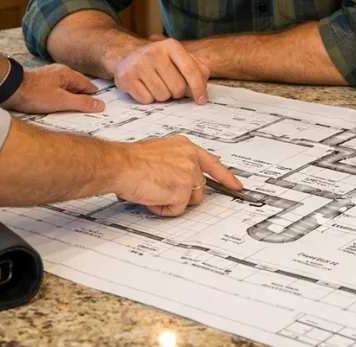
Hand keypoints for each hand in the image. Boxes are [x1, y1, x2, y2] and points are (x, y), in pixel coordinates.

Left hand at [3, 64, 101, 113]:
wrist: (10, 90)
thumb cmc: (34, 94)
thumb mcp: (62, 101)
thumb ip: (82, 103)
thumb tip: (99, 105)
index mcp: (67, 74)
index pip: (87, 85)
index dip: (93, 97)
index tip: (98, 107)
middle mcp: (59, 72)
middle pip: (77, 87)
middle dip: (81, 99)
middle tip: (86, 113)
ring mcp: (49, 77)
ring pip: (66, 89)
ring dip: (69, 100)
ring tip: (70, 112)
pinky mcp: (41, 83)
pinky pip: (56, 91)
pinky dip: (59, 99)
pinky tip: (56, 108)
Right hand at [113, 135, 241, 216]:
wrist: (120, 164)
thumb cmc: (131, 160)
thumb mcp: (159, 153)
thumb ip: (175, 162)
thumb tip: (176, 177)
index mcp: (185, 146)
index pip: (212, 163)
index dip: (226, 177)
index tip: (236, 185)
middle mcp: (190, 157)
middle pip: (200, 188)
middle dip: (183, 195)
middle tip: (161, 190)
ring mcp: (188, 173)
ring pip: (189, 200)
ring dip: (171, 202)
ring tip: (153, 190)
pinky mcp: (183, 189)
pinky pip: (177, 210)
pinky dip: (163, 208)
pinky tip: (151, 196)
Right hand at [114, 38, 209, 104]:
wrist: (126, 55)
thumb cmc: (158, 59)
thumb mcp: (177, 57)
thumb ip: (195, 66)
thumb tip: (204, 80)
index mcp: (171, 46)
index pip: (190, 70)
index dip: (199, 88)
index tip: (202, 100)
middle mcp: (154, 52)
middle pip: (177, 87)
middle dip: (177, 92)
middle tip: (169, 85)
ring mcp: (138, 64)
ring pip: (162, 96)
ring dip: (162, 95)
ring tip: (156, 84)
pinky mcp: (126, 77)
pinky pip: (147, 100)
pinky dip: (148, 98)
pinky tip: (144, 87)